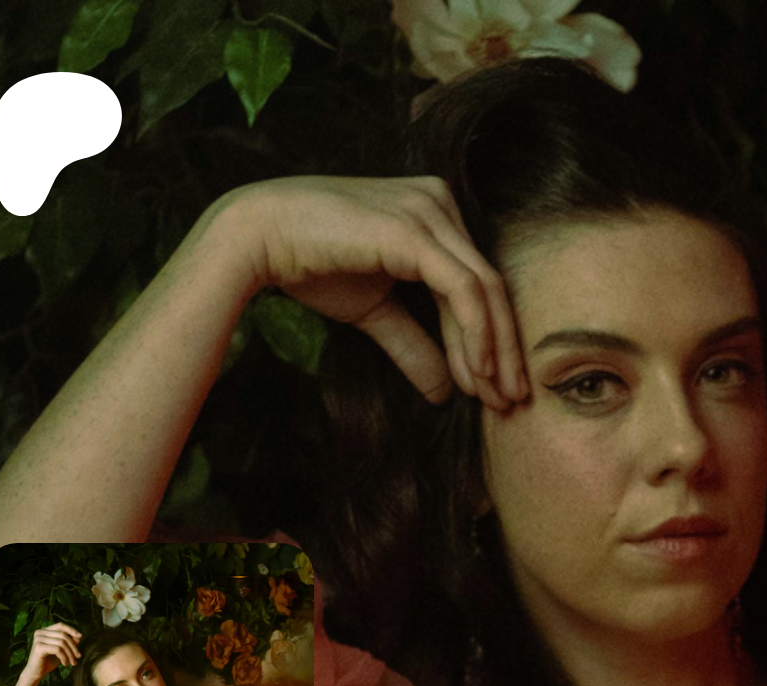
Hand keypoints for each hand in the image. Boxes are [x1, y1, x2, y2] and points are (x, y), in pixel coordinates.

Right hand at [22, 623, 81, 683]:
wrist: (36, 673)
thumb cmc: (48, 661)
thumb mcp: (61, 650)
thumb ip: (68, 642)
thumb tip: (79, 636)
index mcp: (44, 631)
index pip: (60, 626)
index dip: (71, 630)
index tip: (80, 636)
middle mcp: (40, 633)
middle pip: (63, 635)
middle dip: (73, 646)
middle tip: (78, 656)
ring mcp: (38, 639)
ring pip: (62, 643)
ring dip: (70, 654)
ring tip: (72, 662)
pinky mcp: (38, 647)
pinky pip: (58, 649)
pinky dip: (64, 657)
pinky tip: (65, 663)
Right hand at [215, 175, 525, 410]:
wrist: (253, 237)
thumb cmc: (308, 263)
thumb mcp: (374, 311)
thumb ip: (414, 344)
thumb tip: (443, 393)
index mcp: (434, 210)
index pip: (476, 282)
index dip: (491, 338)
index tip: (498, 388)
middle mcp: (438, 202)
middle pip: (490, 285)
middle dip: (505, 349)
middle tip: (513, 401)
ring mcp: (429, 212)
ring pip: (485, 290)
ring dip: (495, 350)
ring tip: (496, 397)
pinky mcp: (415, 232)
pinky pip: (464, 289)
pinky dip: (476, 334)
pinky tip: (479, 371)